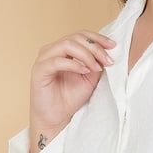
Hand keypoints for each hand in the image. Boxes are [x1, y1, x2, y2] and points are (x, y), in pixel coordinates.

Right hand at [28, 31, 115, 152]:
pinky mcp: (39, 70)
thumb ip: (96, 64)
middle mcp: (52, 50)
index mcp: (63, 50)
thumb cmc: (70, 98)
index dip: (98, 38)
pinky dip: (73, 64)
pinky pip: (56, 61)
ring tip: (97, 68)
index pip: (81, 35)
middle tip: (108, 60)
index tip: (113, 45)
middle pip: (75, 38)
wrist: (57, 117)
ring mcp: (44, 59)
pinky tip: (85, 71)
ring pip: (66, 45)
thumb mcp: (90, 78)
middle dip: (95, 48)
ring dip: (86, 55)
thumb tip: (108, 53)